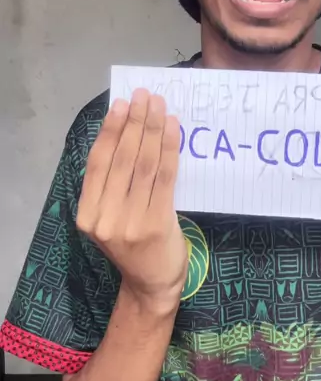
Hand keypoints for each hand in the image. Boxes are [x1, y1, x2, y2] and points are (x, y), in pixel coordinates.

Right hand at [76, 89, 187, 311]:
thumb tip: (127, 131)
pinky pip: (164, 177)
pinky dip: (169, 149)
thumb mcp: (110, 217)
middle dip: (134, 123)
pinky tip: (172, 129)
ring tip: (158, 106)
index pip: (98, 164)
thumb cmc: (133, 244)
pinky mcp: (157, 224)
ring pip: (143, 165)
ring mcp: (131, 223)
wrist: (152, 284)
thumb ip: (112, 185)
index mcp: (87, 215)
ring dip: (152, 130)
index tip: (120, 104)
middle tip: (144, 96)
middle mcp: (105, 219)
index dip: (109, 131)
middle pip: (122, 160)